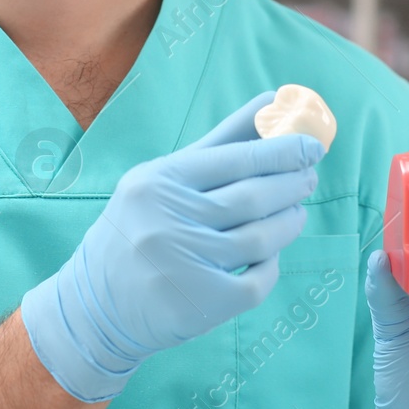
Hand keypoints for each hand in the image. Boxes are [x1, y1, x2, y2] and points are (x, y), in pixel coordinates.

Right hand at [20, 92, 324, 401]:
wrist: (96, 307)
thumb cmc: (137, 229)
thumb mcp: (162, 180)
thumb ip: (219, 143)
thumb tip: (271, 101)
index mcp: (158, 182)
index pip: (236, 159)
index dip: (282, 150)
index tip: (312, 146)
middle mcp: (167, 221)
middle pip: (253, 197)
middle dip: (292, 184)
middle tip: (309, 176)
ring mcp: (185, 266)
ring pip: (261, 239)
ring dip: (289, 222)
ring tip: (296, 212)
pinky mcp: (202, 304)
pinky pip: (257, 281)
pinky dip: (272, 265)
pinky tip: (270, 255)